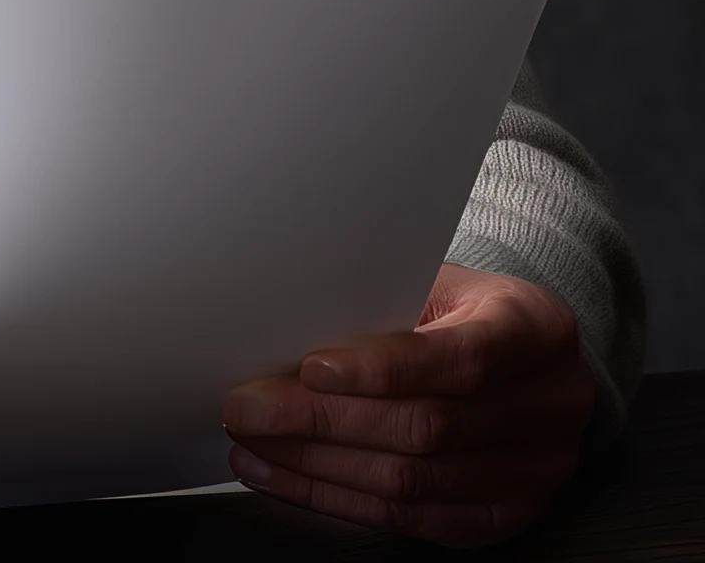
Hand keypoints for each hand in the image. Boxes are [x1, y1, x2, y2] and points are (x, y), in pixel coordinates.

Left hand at [222, 262, 595, 546]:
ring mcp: (536, 470)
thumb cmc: (463, 306)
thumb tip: (285, 319)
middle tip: (250, 408)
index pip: (460, 358)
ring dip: (319, 467)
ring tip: (253, 445)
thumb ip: (383, 298)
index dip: (381, 368)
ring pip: (414, 483)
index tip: (310, 368)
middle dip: (325, 422)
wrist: (524, 357)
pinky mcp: (505, 514)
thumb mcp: (440, 279)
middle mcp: (550, 405)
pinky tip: (288, 477)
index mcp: (536, 329)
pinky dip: (338, 500)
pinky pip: (413, 521)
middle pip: (427, 427)